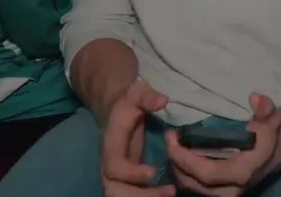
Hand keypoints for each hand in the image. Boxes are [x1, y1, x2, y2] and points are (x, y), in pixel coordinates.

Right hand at [100, 80, 174, 196]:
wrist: (116, 111)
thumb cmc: (128, 102)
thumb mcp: (136, 93)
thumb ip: (148, 96)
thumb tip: (163, 100)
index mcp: (110, 144)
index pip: (114, 166)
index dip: (131, 173)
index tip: (153, 173)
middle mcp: (109, 163)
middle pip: (115, 190)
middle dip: (140, 196)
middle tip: (168, 192)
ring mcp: (116, 174)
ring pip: (122, 196)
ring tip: (171, 193)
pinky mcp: (125, 179)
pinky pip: (131, 194)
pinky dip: (148, 196)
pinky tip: (168, 192)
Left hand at [164, 93, 280, 195]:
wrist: (278, 150)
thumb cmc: (270, 132)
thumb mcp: (271, 117)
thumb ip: (265, 108)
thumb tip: (254, 98)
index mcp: (243, 173)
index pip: (207, 172)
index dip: (186, 159)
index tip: (173, 136)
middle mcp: (233, 189)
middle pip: (194, 183)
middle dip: (176, 162)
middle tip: (168, 138)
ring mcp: (226, 192)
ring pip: (192, 187)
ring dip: (178, 167)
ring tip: (172, 144)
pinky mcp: (220, 190)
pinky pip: (196, 185)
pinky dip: (184, 171)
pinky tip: (179, 153)